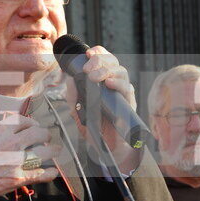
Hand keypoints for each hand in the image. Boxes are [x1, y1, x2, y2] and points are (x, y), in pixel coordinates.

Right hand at [0, 98, 59, 200]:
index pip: (24, 120)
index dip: (32, 122)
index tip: (34, 126)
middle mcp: (10, 144)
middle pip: (39, 134)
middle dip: (45, 135)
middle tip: (47, 139)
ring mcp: (15, 161)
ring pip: (44, 153)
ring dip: (52, 152)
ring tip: (56, 152)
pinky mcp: (17, 178)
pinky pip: (40, 174)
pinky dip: (49, 173)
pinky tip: (52, 172)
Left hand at [66, 46, 139, 171]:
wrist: (104, 147)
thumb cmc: (93, 126)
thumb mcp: (76, 108)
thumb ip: (73, 93)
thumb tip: (70, 77)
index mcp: (102, 80)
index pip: (103, 59)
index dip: (98, 53)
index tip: (87, 54)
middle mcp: (114, 83)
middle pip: (113, 62)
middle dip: (100, 60)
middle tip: (88, 68)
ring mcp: (122, 93)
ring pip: (122, 72)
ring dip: (107, 70)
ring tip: (94, 77)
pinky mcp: (129, 104)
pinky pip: (127, 89)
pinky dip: (119, 84)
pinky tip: (109, 84)